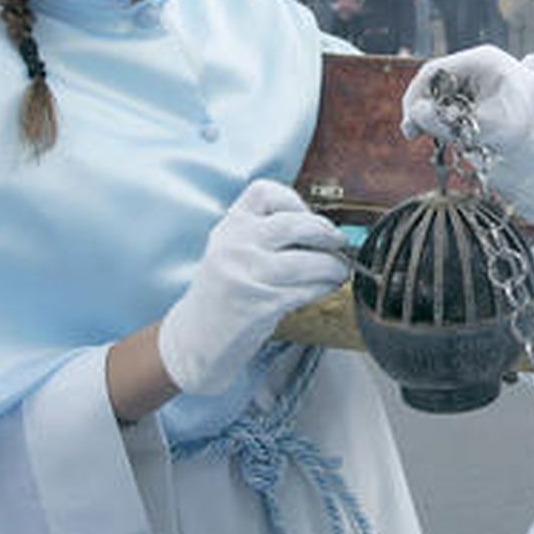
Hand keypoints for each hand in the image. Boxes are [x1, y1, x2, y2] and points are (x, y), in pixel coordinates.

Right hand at [158, 179, 347, 395]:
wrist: (194, 341)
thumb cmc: (222, 296)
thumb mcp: (231, 252)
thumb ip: (263, 235)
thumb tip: (320, 229)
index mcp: (228, 227)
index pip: (265, 192)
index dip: (294, 201)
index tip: (309, 216)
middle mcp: (235, 245)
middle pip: (295, 224)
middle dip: (326, 233)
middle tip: (339, 243)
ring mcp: (246, 274)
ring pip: (308, 260)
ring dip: (332, 265)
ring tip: (339, 270)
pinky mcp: (261, 304)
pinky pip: (306, 289)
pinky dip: (323, 287)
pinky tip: (326, 288)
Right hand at [400, 45, 533, 155]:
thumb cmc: (525, 123)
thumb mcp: (486, 126)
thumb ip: (448, 121)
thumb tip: (415, 114)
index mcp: (481, 61)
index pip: (434, 71)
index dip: (416, 95)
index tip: (411, 123)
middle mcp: (476, 64)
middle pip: (435, 82)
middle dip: (422, 108)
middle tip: (412, 134)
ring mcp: (477, 77)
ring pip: (441, 94)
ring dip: (432, 115)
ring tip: (428, 137)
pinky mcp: (478, 91)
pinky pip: (451, 102)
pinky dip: (444, 118)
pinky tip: (445, 134)